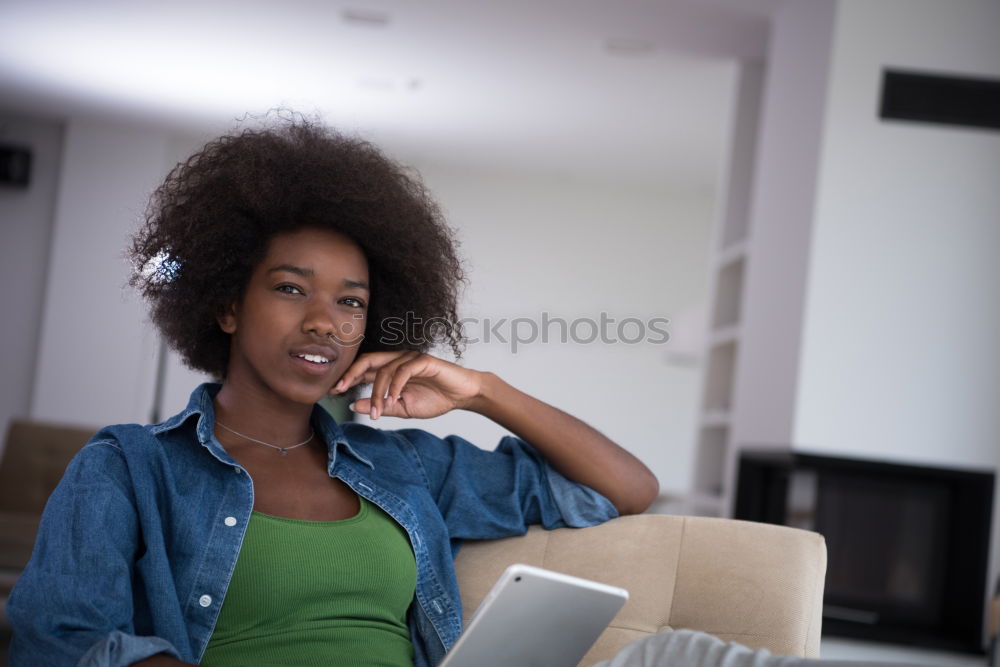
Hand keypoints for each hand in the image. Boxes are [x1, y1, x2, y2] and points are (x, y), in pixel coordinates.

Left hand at [330, 351, 483, 419]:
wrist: (462, 396)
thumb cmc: (435, 399)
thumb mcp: (403, 408)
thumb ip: (381, 406)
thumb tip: (353, 404)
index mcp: (390, 370)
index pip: (363, 370)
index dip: (347, 378)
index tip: (332, 391)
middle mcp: (397, 360)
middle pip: (367, 361)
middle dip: (351, 374)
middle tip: (339, 389)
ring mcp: (410, 358)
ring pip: (385, 370)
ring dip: (378, 393)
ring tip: (377, 412)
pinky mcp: (423, 360)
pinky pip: (404, 370)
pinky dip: (395, 386)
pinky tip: (394, 400)